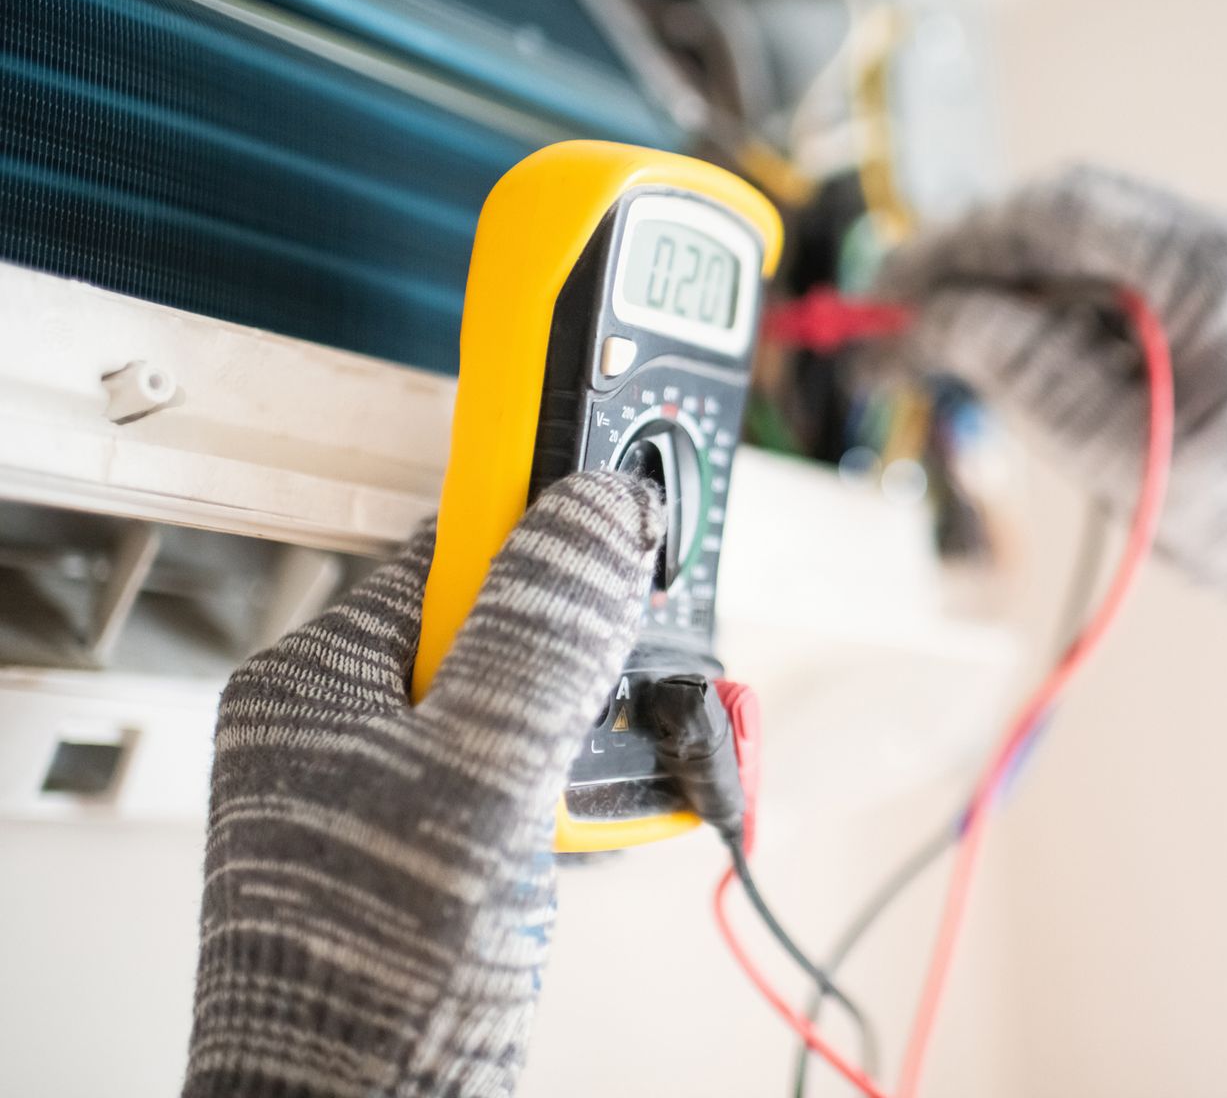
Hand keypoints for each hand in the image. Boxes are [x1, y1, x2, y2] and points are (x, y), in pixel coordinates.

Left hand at [185, 472, 660, 1097]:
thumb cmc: (371, 977)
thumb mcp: (480, 779)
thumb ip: (544, 637)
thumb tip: (599, 512)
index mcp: (320, 680)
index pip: (454, 548)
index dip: (550, 533)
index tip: (638, 521)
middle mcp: (350, 726)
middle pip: (506, 629)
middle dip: (594, 663)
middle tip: (645, 691)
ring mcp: (397, 791)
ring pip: (533, 710)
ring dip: (601, 740)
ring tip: (619, 788)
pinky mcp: (441, 848)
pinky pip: (532, 781)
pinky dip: (587, 797)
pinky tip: (604, 827)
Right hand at [881, 165, 1226, 649]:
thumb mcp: (1126, 453)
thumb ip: (1029, 375)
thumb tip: (937, 319)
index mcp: (1215, 266)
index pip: (1059, 211)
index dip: (960, 244)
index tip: (892, 290)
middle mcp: (1223, 252)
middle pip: (1066, 226)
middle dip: (973, 270)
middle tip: (896, 323)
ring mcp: (1222, 284)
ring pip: (1084, 264)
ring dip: (1007, 302)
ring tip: (936, 358)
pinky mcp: (1215, 322)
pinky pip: (1114, 302)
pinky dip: (1051, 327)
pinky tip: (1008, 371)